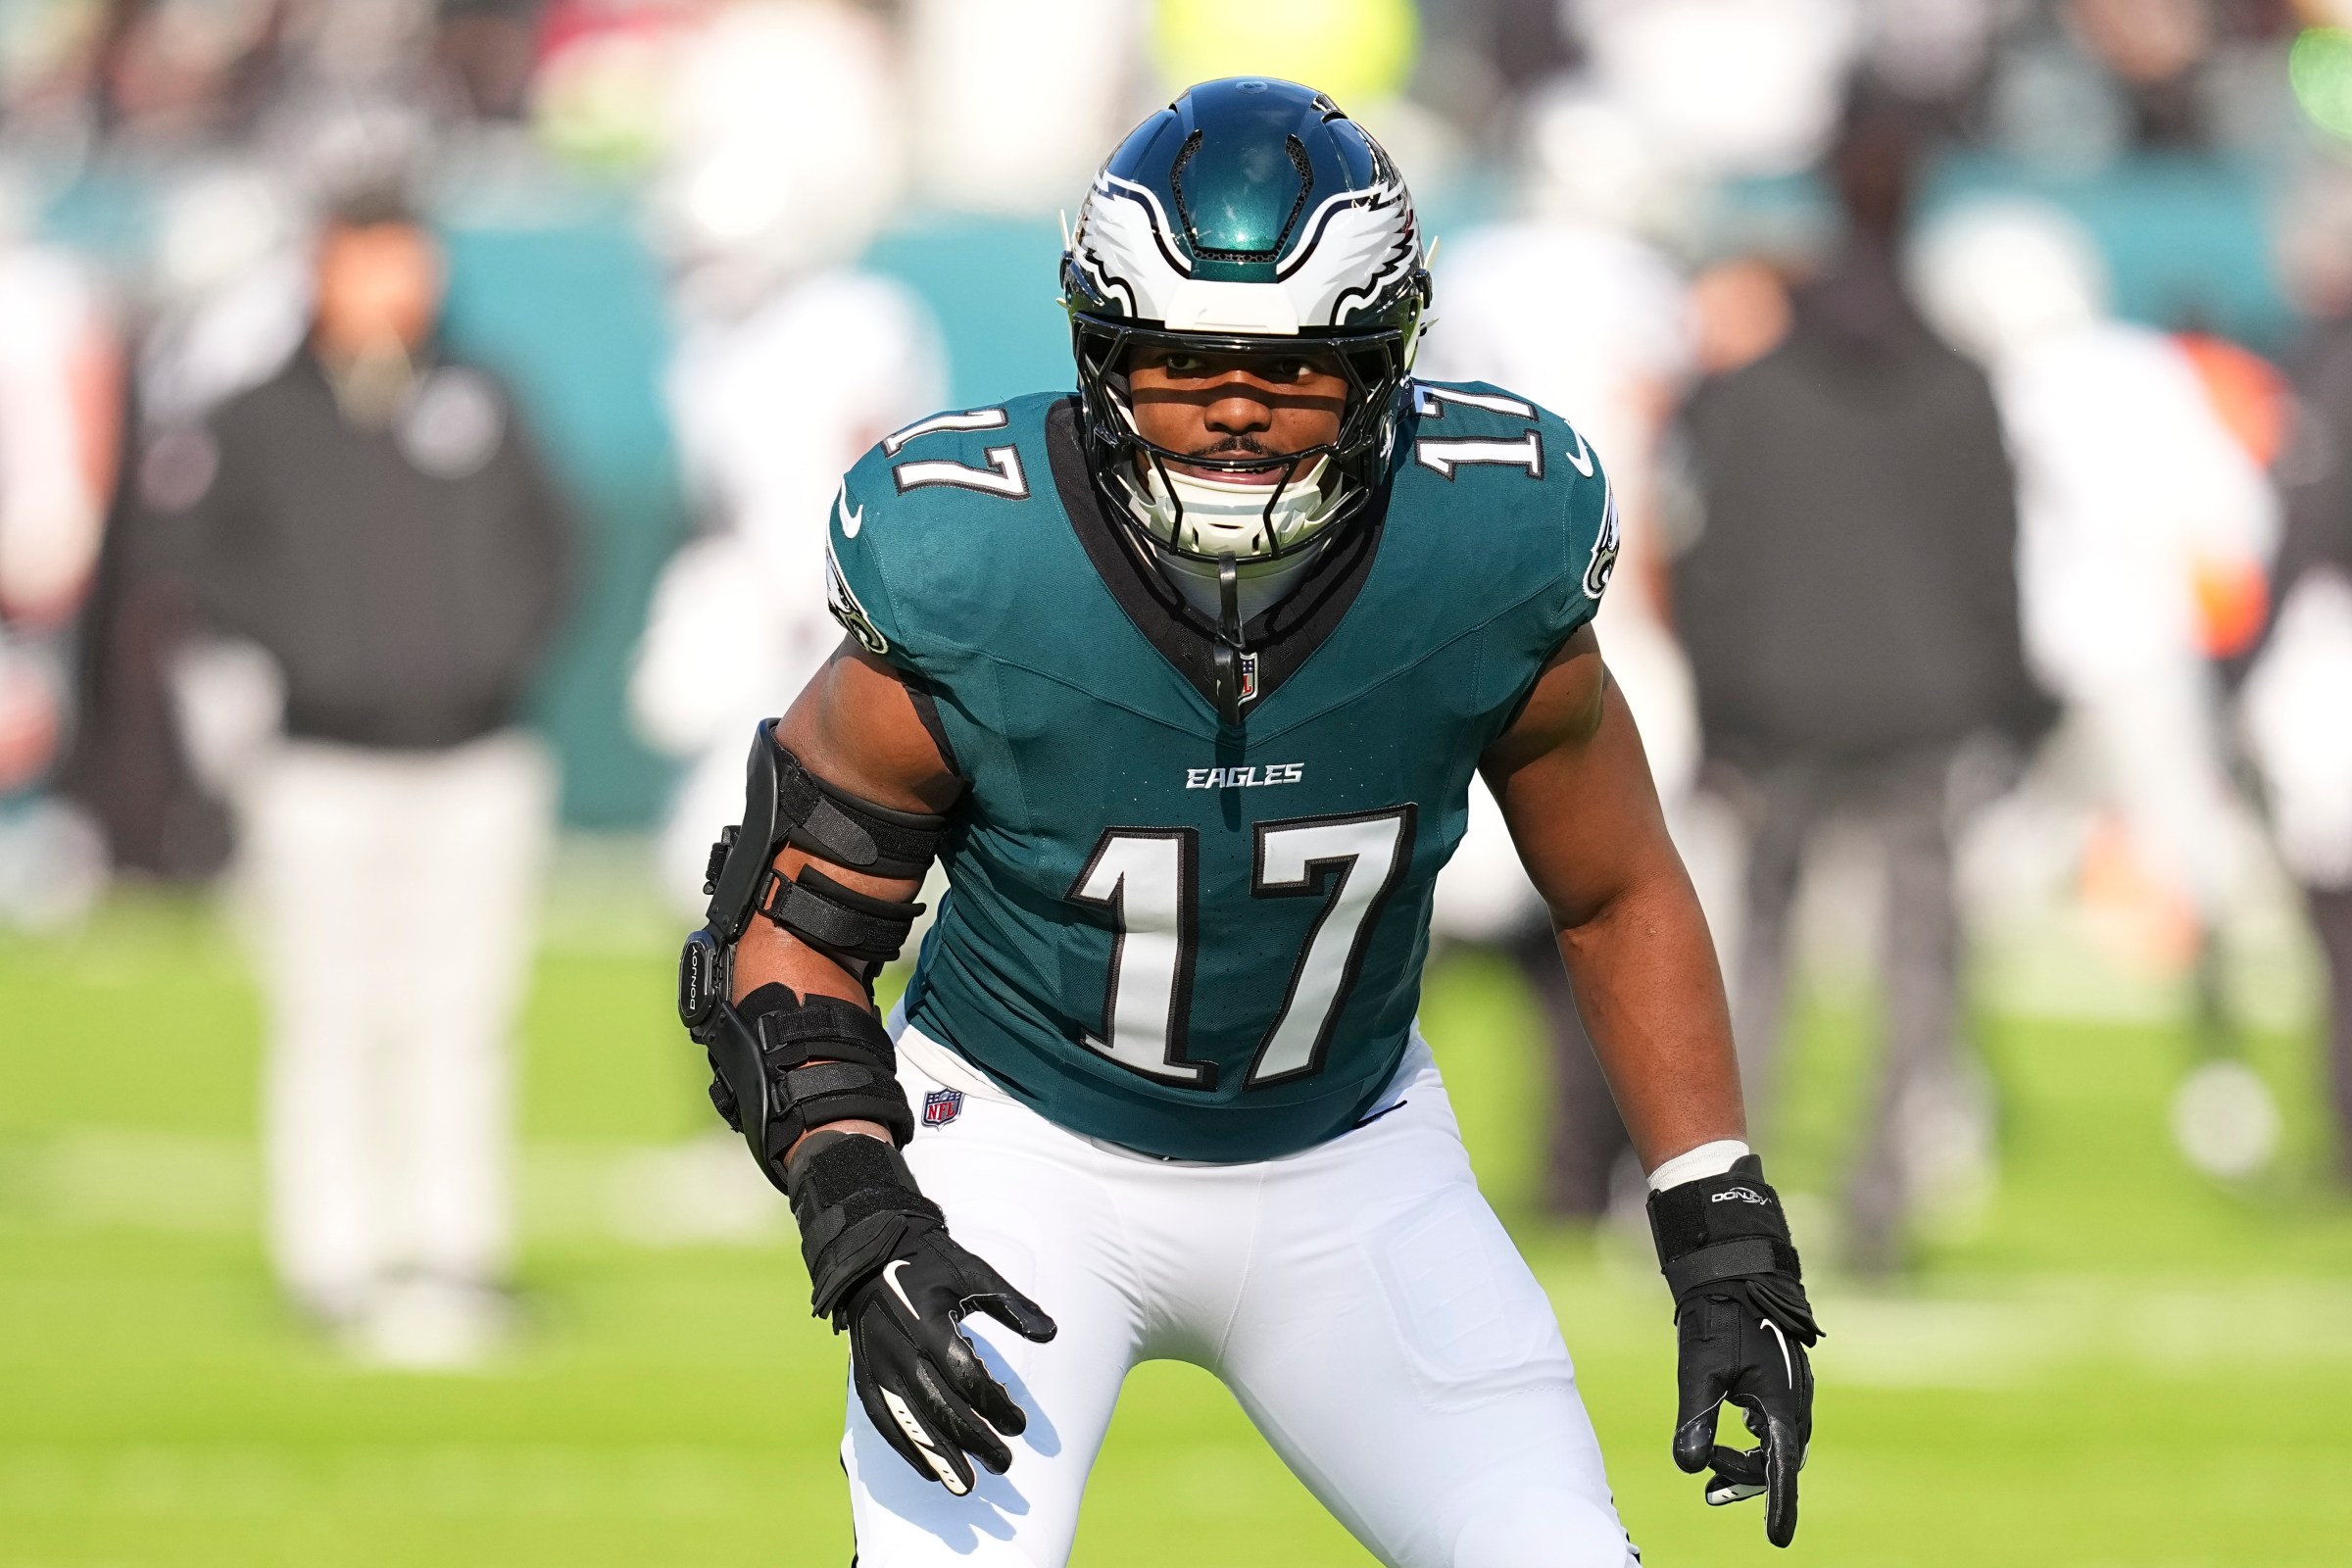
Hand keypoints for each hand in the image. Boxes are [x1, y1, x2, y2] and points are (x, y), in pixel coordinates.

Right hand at [844, 1225, 1056, 1494]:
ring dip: (939, 1456)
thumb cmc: (931, 1263)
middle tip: (1004, 1464)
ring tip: (966, 1486)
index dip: (995, 1403)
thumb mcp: (973, 1273)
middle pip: (940, 1404)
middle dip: (974, 1438)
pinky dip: (906, 1449)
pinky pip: (884, 1420)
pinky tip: (930, 1471)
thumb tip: (1050, 1333)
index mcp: (928, 1321)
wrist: (869, 1256)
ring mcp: (878, 1364)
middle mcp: (900, 1347)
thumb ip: (1010, 1304)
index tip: (1021, 1424)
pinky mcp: (865, 1376)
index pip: (965, 1374)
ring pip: (911, 1420)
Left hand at [1670, 1277, 1812, 1547]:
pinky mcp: (1781, 1382)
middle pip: (1779, 1460)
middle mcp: (1793, 1401)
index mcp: (1780, 1402)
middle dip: (1750, 1481)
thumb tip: (1689, 1467)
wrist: (1736, 1273)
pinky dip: (1756, 1440)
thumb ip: (1696, 1418)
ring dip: (1750, 1463)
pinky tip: (1738, 1434)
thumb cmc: (1719, 1318)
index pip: (1782, 1466)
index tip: (1778, 1539)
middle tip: (1711, 1495)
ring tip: (1714, 1479)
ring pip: (1777, 1443)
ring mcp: (1790, 1391)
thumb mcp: (1699, 1370)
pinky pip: (1775, 1424)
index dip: (1780, 1503)